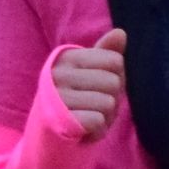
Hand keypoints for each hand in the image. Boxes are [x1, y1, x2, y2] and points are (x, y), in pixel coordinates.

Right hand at [51, 28, 126, 142]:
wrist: (48, 135)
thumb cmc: (75, 100)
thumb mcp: (90, 74)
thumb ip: (106, 54)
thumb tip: (121, 32)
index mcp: (68, 57)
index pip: (115, 61)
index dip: (115, 78)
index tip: (97, 87)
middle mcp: (59, 73)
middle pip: (114, 82)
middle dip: (111, 100)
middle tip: (92, 106)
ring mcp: (57, 97)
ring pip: (108, 103)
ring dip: (105, 118)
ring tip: (87, 118)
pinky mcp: (60, 120)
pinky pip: (99, 122)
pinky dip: (97, 132)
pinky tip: (84, 131)